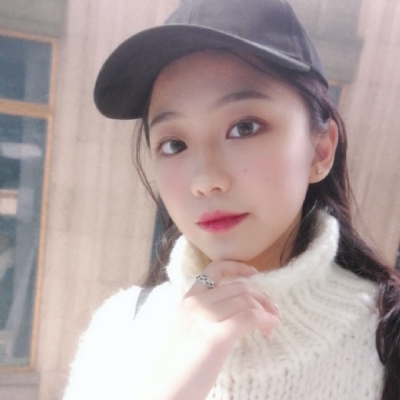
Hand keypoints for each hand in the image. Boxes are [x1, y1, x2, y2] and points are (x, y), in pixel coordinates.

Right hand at [133, 261, 279, 399]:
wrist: (165, 390)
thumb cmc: (179, 366)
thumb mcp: (189, 329)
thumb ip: (206, 314)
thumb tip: (238, 311)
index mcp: (188, 299)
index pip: (214, 269)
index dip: (237, 267)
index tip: (253, 273)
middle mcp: (196, 303)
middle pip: (239, 287)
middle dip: (261, 297)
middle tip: (272, 311)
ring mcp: (205, 317)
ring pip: (247, 301)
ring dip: (266, 311)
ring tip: (272, 325)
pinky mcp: (216, 336)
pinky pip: (249, 317)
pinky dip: (265, 320)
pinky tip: (269, 330)